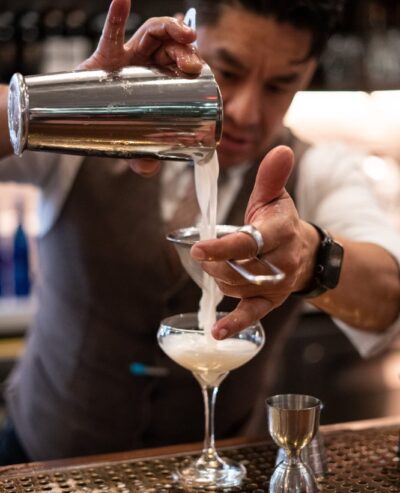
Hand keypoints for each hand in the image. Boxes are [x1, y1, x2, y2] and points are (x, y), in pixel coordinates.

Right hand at [77, 0, 201, 176]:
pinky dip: (117, 14)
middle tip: (192, 66)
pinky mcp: (105, 55)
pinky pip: (111, 31)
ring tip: (182, 32)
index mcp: (160, 81)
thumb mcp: (132, 145)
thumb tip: (149, 169)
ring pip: (153, 33)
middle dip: (186, 51)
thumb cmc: (115, 125)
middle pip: (172, 49)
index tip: (200, 70)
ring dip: (169, 28)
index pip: (182, 66)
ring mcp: (128, 56)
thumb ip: (141, 158)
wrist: (83, 118)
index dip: (193, 63)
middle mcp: (148, 64)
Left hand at [190, 145, 318, 337]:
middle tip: (204, 252)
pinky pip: (253, 315)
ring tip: (214, 265)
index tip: (197, 248)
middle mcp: (281, 262)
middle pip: (238, 269)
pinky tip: (217, 333)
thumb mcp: (276, 198)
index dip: (222, 247)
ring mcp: (277, 285)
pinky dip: (235, 324)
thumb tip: (281, 149)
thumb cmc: (282, 222)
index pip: (249, 243)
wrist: (306, 253)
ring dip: (219, 278)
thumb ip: (272, 177)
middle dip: (215, 263)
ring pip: (237, 288)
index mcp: (279, 233)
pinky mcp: (271, 302)